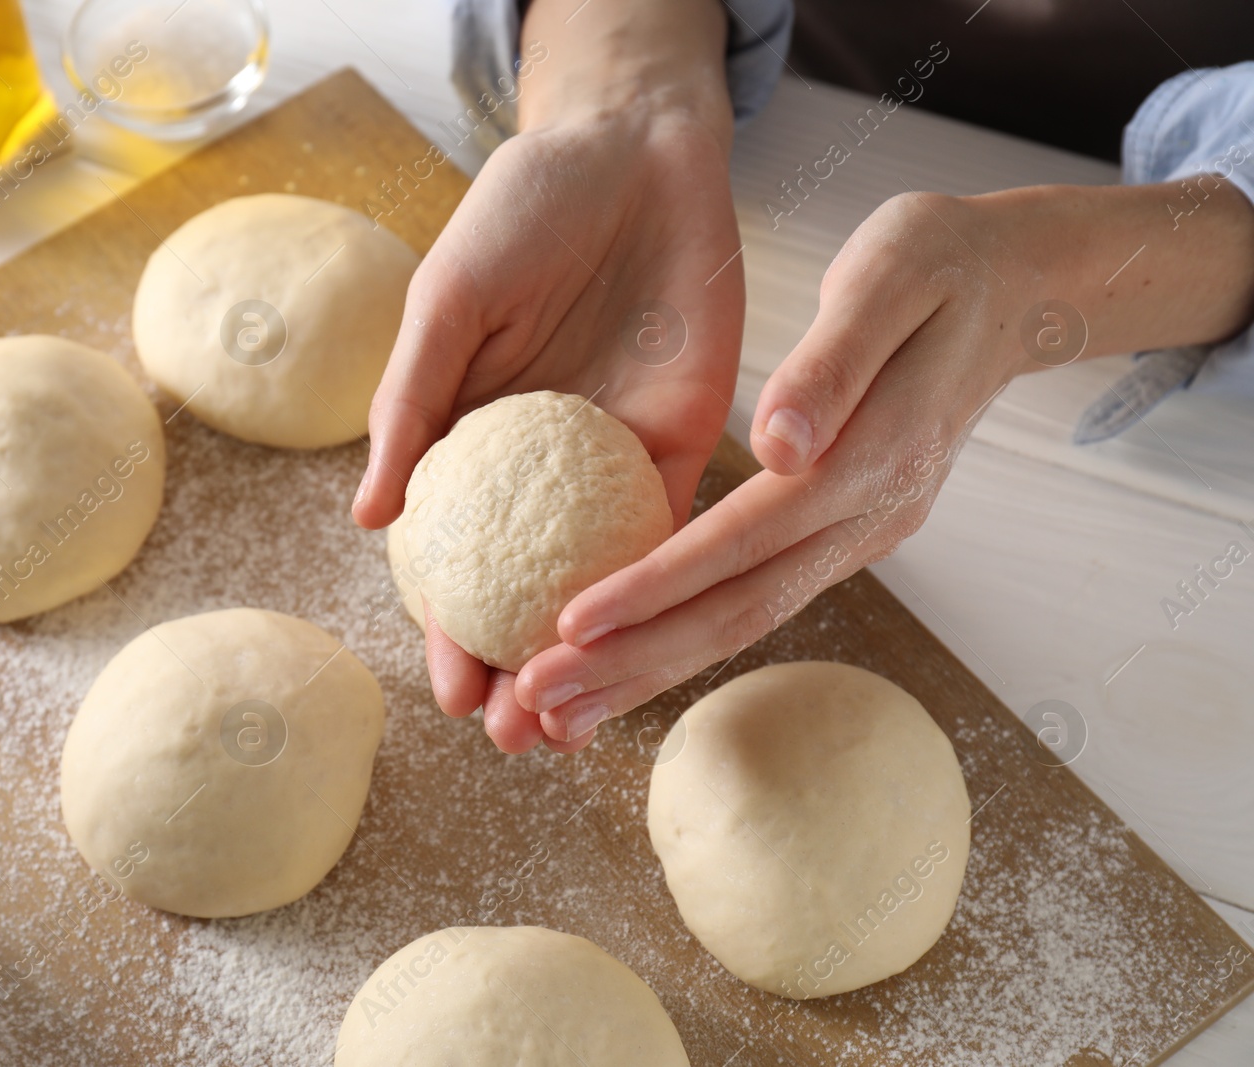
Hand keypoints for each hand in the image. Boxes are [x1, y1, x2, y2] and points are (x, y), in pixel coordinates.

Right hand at [353, 0, 743, 752]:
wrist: (631, 149)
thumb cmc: (522, 209)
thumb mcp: (449, 302)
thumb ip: (413, 406)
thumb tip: (368, 519)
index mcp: (471, 441)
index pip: (456, 559)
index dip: (450, 632)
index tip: (450, 697)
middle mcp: (539, 469)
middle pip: (528, 591)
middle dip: (522, 672)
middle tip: (518, 741)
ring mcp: (610, 461)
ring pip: (601, 582)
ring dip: (594, 657)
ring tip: (580, 726)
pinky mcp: (681, 440)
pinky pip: (671, 524)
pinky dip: (662, 587)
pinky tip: (654, 648)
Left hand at [515, 180, 1253, 742]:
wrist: (1016, 289)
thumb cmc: (942, 261)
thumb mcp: (892, 273)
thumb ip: (834, 362)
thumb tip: (777, 444)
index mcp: (872, 459)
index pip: (744, 543)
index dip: (655, 587)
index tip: (570, 624)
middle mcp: (868, 517)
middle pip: (739, 613)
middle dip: (633, 663)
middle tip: (537, 704)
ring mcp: (861, 534)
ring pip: (745, 621)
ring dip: (650, 669)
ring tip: (559, 709)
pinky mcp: (845, 531)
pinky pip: (754, 596)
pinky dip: (683, 634)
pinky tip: (622, 654)